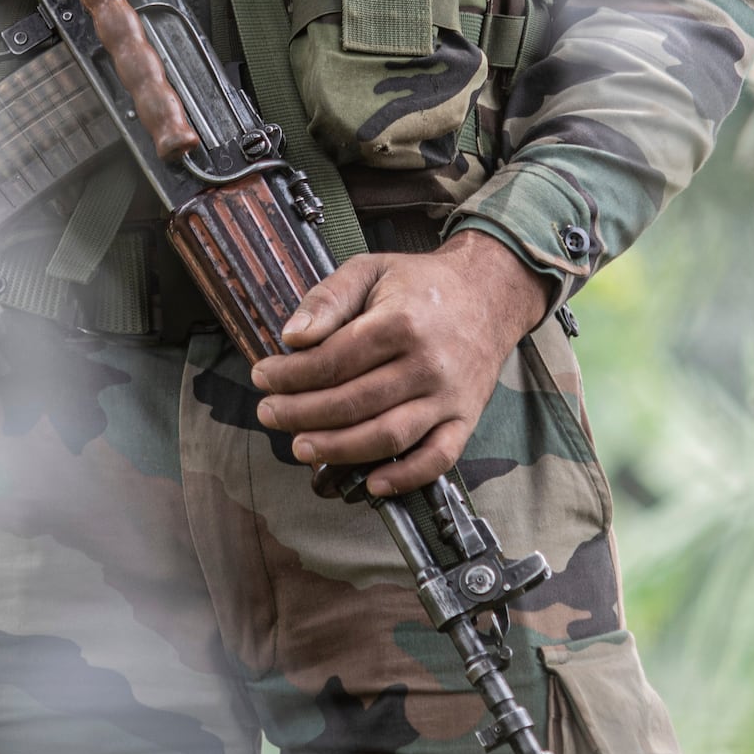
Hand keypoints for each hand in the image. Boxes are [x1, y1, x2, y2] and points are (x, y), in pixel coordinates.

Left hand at [251, 231, 556, 497]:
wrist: (491, 294)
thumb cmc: (422, 284)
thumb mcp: (370, 270)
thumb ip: (328, 298)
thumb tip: (293, 337)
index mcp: (401, 322)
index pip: (333, 361)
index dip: (290, 375)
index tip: (263, 376)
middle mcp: (428, 363)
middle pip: (352, 403)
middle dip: (301, 413)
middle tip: (269, 414)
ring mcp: (449, 396)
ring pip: (387, 436)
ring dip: (338, 449)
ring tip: (301, 446)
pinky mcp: (466, 418)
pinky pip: (438, 458)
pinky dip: (406, 477)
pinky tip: (371, 484)